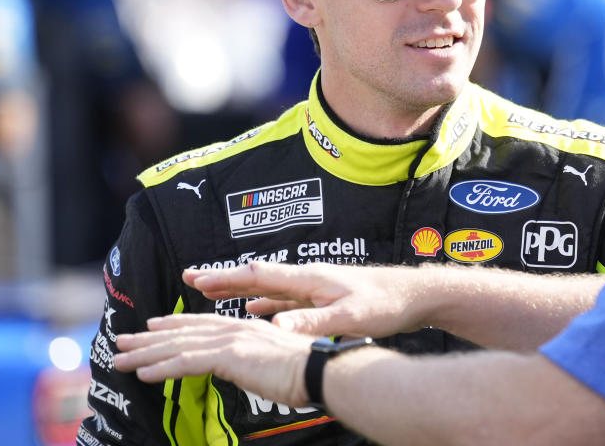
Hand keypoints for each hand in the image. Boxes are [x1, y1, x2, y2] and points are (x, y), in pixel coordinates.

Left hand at [115, 314, 313, 407]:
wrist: (318, 370)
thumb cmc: (304, 370)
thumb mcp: (274, 359)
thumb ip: (255, 359)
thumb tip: (247, 367)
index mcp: (245, 328)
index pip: (201, 324)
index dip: (174, 324)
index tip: (152, 325)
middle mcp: (234, 329)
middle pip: (183, 332)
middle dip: (149, 337)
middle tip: (122, 341)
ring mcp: (231, 341)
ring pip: (178, 346)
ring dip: (145, 354)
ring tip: (119, 360)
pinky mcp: (229, 357)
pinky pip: (187, 363)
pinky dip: (162, 368)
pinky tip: (143, 374)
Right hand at [183, 262, 427, 337]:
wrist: (414, 297)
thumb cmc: (386, 304)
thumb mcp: (348, 317)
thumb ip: (311, 322)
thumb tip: (273, 328)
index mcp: (310, 278)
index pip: (259, 275)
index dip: (227, 278)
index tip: (197, 278)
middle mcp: (308, 278)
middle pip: (257, 277)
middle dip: (224, 278)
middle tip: (190, 278)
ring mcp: (315, 288)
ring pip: (267, 288)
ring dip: (239, 290)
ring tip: (211, 291)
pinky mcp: (323, 299)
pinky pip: (284, 300)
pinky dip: (264, 304)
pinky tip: (254, 311)